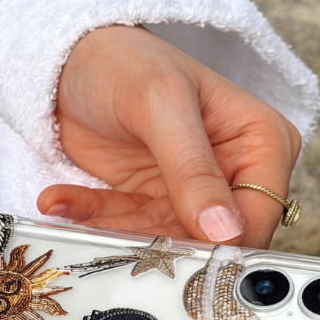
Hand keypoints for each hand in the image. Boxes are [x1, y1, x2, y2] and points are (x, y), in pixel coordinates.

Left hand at [37, 25, 301, 248]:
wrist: (71, 61)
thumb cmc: (127, 63)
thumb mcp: (162, 106)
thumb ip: (193, 170)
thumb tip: (225, 232)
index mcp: (261, 142)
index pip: (258, 215)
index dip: (223, 245)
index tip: (179, 258)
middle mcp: (234, 173)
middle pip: (211, 239)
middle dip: (160, 244)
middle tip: (112, 242)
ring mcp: (190, 193)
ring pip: (161, 240)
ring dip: (113, 231)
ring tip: (66, 210)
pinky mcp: (149, 204)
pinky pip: (125, 229)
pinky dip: (91, 219)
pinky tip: (57, 199)